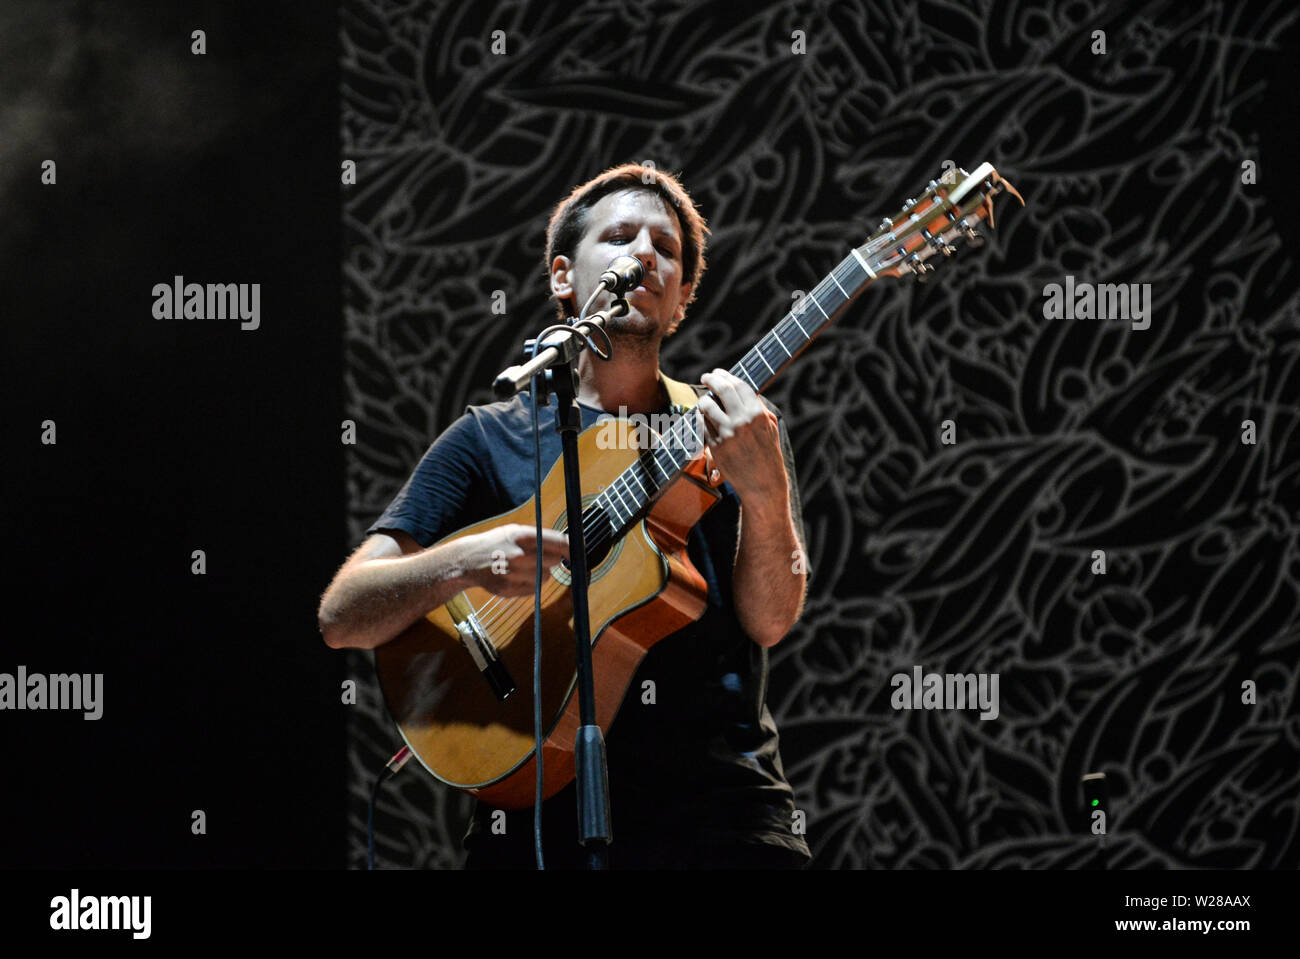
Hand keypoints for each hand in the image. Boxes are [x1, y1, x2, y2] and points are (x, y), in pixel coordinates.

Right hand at [457, 524, 568, 595]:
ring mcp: (513, 574)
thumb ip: (541, 536)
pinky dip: (530, 584)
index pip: (559, 542)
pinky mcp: (508, 589)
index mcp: (522, 536)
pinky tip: (514, 576)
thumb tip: (570, 544)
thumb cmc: (496, 543)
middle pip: (555, 561)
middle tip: (537, 556)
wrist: (467, 560)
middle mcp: (519, 555)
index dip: (573, 548)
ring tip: (521, 566)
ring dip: (540, 573)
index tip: (579, 552)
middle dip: (551, 559)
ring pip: (546, 577)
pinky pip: (534, 589)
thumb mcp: (515, 531)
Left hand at [696, 369, 788, 503]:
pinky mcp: (716, 446)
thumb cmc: (768, 453)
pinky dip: (701, 418)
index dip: (726, 375)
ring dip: (703, 400)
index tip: (718, 372)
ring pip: (707, 406)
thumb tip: (740, 388)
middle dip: (711, 379)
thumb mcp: (770, 426)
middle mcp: (742, 422)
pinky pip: (703, 425)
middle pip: (722, 390)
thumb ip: (757, 406)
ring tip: (704, 401)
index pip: (739, 386)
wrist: (763, 483)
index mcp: (758, 414)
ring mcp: (727, 434)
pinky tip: (704, 418)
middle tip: (706, 377)